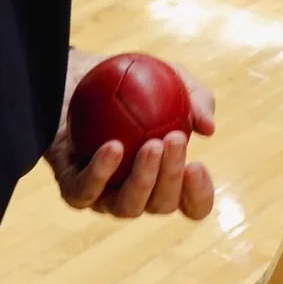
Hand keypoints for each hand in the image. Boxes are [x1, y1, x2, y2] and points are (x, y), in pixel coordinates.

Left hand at [46, 54, 215, 220]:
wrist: (81, 76)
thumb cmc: (134, 81)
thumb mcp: (172, 77)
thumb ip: (195, 98)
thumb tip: (208, 127)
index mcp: (164, 178)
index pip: (190, 202)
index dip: (198, 195)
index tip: (198, 165)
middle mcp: (138, 194)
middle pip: (161, 205)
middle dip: (171, 177)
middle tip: (174, 139)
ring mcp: (105, 196)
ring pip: (127, 206)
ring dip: (143, 178)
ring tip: (151, 145)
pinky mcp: (74, 189)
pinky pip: (86, 191)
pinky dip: (101, 172)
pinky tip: (113, 147)